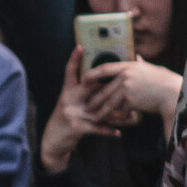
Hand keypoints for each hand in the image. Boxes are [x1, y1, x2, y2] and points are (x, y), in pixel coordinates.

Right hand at [39, 47, 121, 172]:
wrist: (55, 140)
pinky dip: (107, 130)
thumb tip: (107, 84)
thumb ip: (87, 93)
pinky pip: (96, 128)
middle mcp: (69, 99)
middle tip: (121, 77)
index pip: (70, 71)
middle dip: (104, 83)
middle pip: (87, 86)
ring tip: (131, 111)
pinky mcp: (75, 127)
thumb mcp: (72, 102)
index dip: (74, 59)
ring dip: (115, 111)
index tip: (80, 46)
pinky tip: (118, 133)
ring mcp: (71, 112)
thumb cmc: (68, 118)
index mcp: (68, 91)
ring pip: (98, 109)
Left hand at [84, 58, 182, 127]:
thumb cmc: (162, 80)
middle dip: (94, 100)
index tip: (84, 79)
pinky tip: (113, 122)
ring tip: (94, 117)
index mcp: (128, 66)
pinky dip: (117, 117)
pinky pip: (121, 110)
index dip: (92, 74)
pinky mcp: (131, 101)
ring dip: (101, 111)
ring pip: (110, 103)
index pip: (104, 68)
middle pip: (104, 89)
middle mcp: (125, 76)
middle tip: (86, 106)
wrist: (171, 92)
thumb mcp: (150, 69)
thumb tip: (137, 57)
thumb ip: (140, 64)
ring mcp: (127, 88)